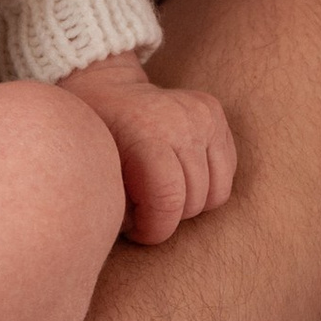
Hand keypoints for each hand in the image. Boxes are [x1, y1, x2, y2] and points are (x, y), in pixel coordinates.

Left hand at [62, 55, 237, 246]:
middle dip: (169, 217)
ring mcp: (202, 114)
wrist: (106, 89)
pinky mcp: (214, 114)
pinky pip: (226, 172)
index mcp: (148, 132)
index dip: (155, 229)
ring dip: (191, 203)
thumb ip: (116, 202)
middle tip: (144, 209)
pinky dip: (207, 184)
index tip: (137, 231)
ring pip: (217, 192)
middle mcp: (182, 120)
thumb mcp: (94, 167)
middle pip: (194, 200)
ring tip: (162, 194)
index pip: (169, 200)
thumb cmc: (95, 135)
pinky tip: (180, 175)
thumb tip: (136, 230)